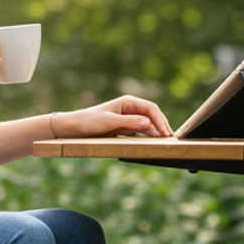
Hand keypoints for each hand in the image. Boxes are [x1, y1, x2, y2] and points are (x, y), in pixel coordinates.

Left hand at [56, 95, 173, 137]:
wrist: (74, 128)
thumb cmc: (89, 122)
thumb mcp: (109, 122)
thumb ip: (129, 122)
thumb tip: (148, 123)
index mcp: (128, 102)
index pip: (150, 108)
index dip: (160, 120)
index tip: (165, 133)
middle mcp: (130, 108)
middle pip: (152, 115)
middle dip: (162, 125)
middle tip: (170, 138)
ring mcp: (129, 118)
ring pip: (149, 123)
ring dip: (157, 130)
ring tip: (166, 140)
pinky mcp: (125, 127)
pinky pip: (141, 130)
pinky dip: (149, 135)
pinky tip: (154, 141)